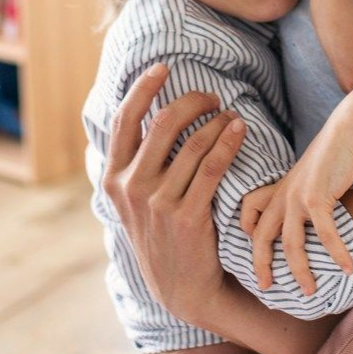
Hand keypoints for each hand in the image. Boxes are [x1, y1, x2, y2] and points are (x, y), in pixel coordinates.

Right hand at [102, 63, 246, 325]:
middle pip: (164, 122)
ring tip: (232, 115)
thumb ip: (138, 162)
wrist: (182, 287)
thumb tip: (150, 114)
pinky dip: (228, 141)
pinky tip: (240, 129)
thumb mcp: (136, 200)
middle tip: (212, 96)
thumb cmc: (165, 232)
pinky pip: (213, 167)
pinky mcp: (189, 216)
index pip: (124, 121)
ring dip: (218, 121)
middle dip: (193, 100)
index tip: (163, 66)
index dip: (143, 88)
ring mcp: (158, 203)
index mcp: (113, 180)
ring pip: (194, 142)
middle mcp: (131, 188)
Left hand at [247, 108, 352, 294]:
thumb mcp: (309, 175)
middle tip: (266, 289)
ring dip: (301, 272)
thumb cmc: (333, 152)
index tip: (255, 253)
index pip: (248, 215)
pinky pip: (324, 235)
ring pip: (291, 245)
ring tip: (309, 291)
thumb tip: (309, 214)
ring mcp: (298, 197)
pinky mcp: (318, 197)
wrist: (347, 128)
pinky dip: (337, 254)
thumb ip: (302, 194)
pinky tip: (348, 268)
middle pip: (261, 238)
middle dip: (262, 267)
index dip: (247, 237)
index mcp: (277, 189)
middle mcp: (282, 195)